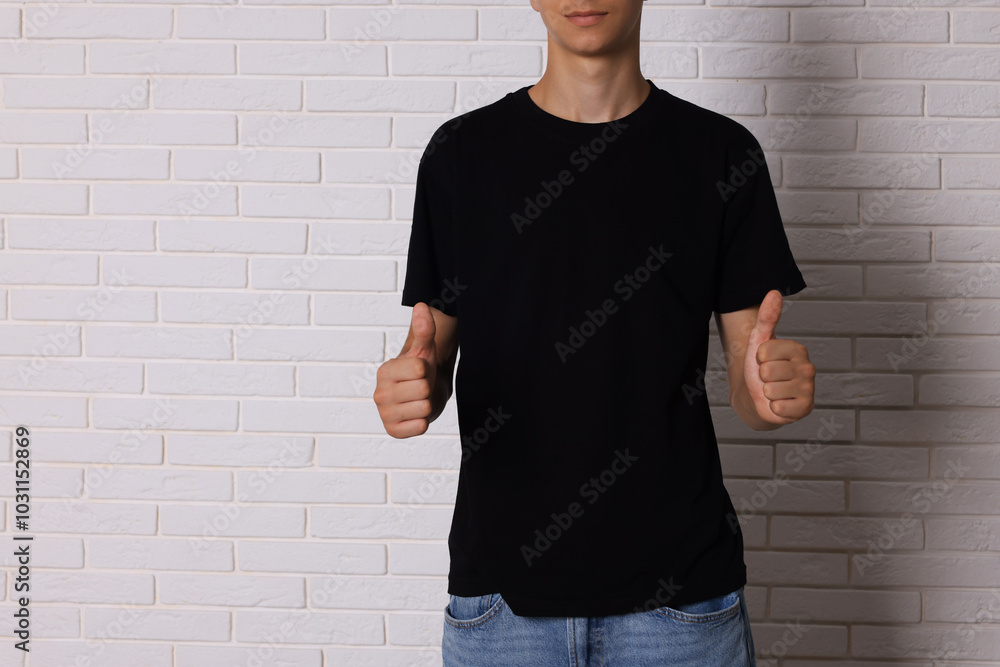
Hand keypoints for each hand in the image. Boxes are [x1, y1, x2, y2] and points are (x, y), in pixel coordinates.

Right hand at [374, 302, 438, 437]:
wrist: (424, 395)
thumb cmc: (422, 370)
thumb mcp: (426, 348)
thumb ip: (424, 328)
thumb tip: (422, 306)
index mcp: (385, 371)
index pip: (420, 369)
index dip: (427, 369)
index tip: (419, 371)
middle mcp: (380, 393)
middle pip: (423, 389)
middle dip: (427, 388)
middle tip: (420, 388)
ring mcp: (384, 413)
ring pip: (424, 408)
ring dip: (427, 405)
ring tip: (418, 400)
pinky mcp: (393, 431)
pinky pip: (419, 427)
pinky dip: (423, 422)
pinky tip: (416, 415)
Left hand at [743, 290, 814, 424]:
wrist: (757, 397)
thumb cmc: (759, 367)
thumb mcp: (759, 341)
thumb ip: (767, 318)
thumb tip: (774, 292)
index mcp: (799, 349)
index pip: (764, 352)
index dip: (758, 359)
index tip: (764, 362)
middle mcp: (808, 368)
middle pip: (767, 371)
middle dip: (762, 377)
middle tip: (768, 379)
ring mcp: (809, 389)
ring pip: (771, 390)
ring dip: (767, 393)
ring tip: (773, 391)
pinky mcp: (806, 408)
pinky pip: (778, 408)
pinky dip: (774, 408)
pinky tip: (779, 404)